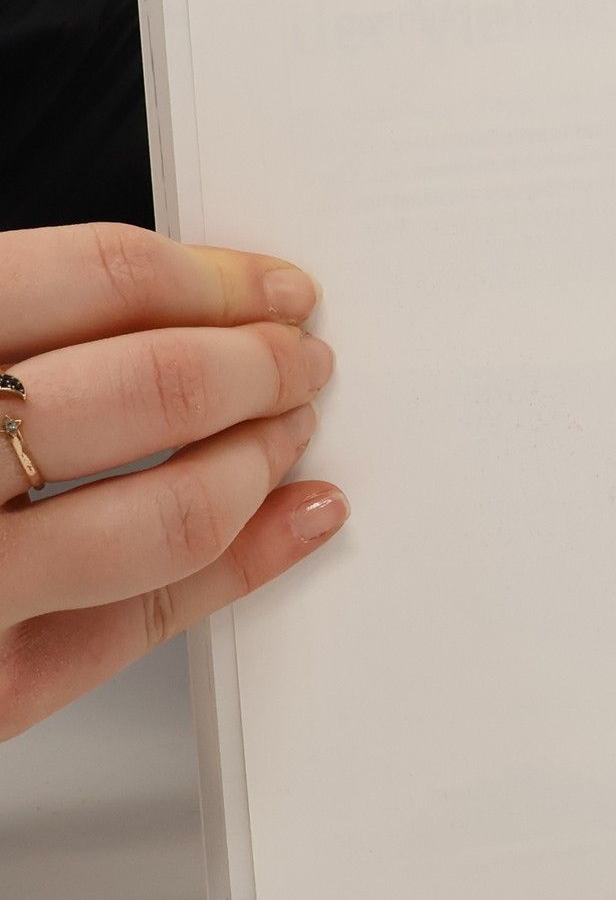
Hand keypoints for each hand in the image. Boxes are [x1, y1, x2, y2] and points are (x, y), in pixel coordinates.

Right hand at [0, 224, 345, 738]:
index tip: (269, 283)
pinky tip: (297, 518)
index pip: (89, 278)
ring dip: (263, 455)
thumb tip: (145, 294)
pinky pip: (138, 623)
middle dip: (258, 363)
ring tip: (294, 423)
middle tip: (301, 352)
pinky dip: (243, 566)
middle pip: (150, 388)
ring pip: (169, 510)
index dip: (209, 276)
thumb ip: (0, 319)